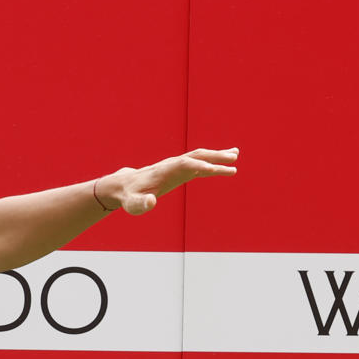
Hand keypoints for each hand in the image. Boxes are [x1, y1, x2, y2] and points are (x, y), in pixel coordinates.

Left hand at [98, 147, 237, 215]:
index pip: (186, 165)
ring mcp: (176, 166)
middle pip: (196, 156)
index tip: (217, 169)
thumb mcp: (132, 204)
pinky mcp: (178, 171)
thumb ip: (141, 203)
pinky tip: (223, 162)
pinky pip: (197, 163)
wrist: (122, 186)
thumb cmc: (128, 197)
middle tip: (234, 157)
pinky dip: (211, 161)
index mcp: (164, 171)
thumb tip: (151, 202)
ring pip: (198, 157)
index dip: (201, 166)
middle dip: (214, 157)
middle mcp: (172, 165)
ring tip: (235, 154)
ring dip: (216, 155)